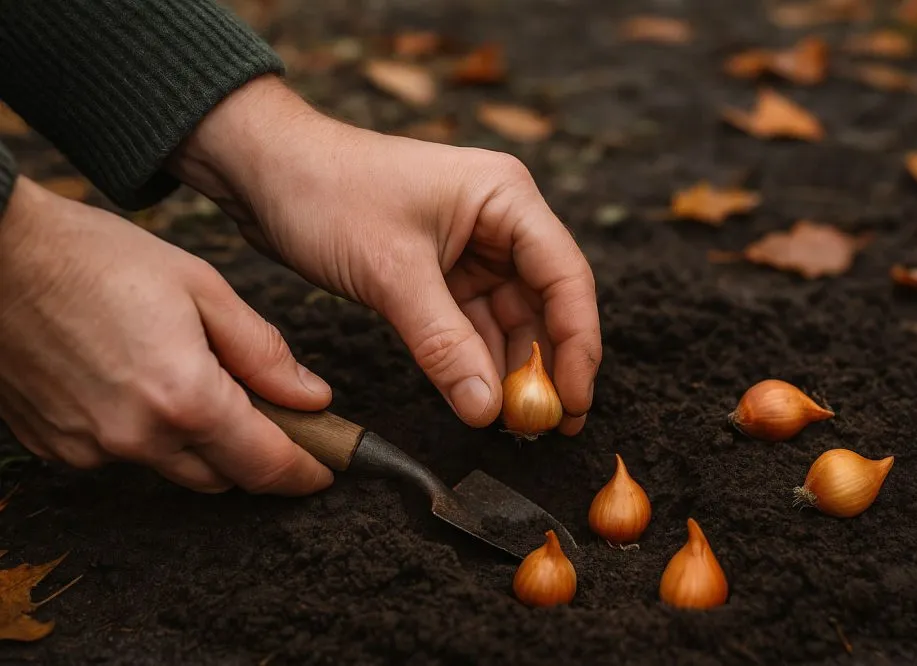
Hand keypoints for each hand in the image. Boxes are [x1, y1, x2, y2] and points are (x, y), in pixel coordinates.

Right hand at [0, 176, 333, 494]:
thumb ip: (263, 352)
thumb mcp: (201, 288)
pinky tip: (138, 382)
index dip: (305, 471)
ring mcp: (89, 448)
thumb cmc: (96, 258)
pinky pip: (122, 455)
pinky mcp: (53, 445)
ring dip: (200, 443)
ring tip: (193, 379)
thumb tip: (311, 397)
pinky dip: (147, 433)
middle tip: (267, 412)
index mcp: (185, 399)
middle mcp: (137, 438)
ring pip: (173, 468)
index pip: (266, 464)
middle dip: (254, 453)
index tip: (326, 468)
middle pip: (223, 476)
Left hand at [170, 75, 601, 433]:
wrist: (262, 172)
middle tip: (549, 429)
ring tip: (517, 429)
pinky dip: (475, 364)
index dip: (577, 345)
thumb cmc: (327, 194)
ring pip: (508, 321)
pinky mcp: (439, 274)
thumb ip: (445, 344)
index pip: (565, 277)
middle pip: (544, 304)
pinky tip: (480, 402)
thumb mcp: (391, 272)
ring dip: (510, 372)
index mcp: (506, 198)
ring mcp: (471, 249)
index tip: (574, 403)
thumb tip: (488, 411)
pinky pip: (471, 327)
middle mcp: (500, 222)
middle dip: (546, 366)